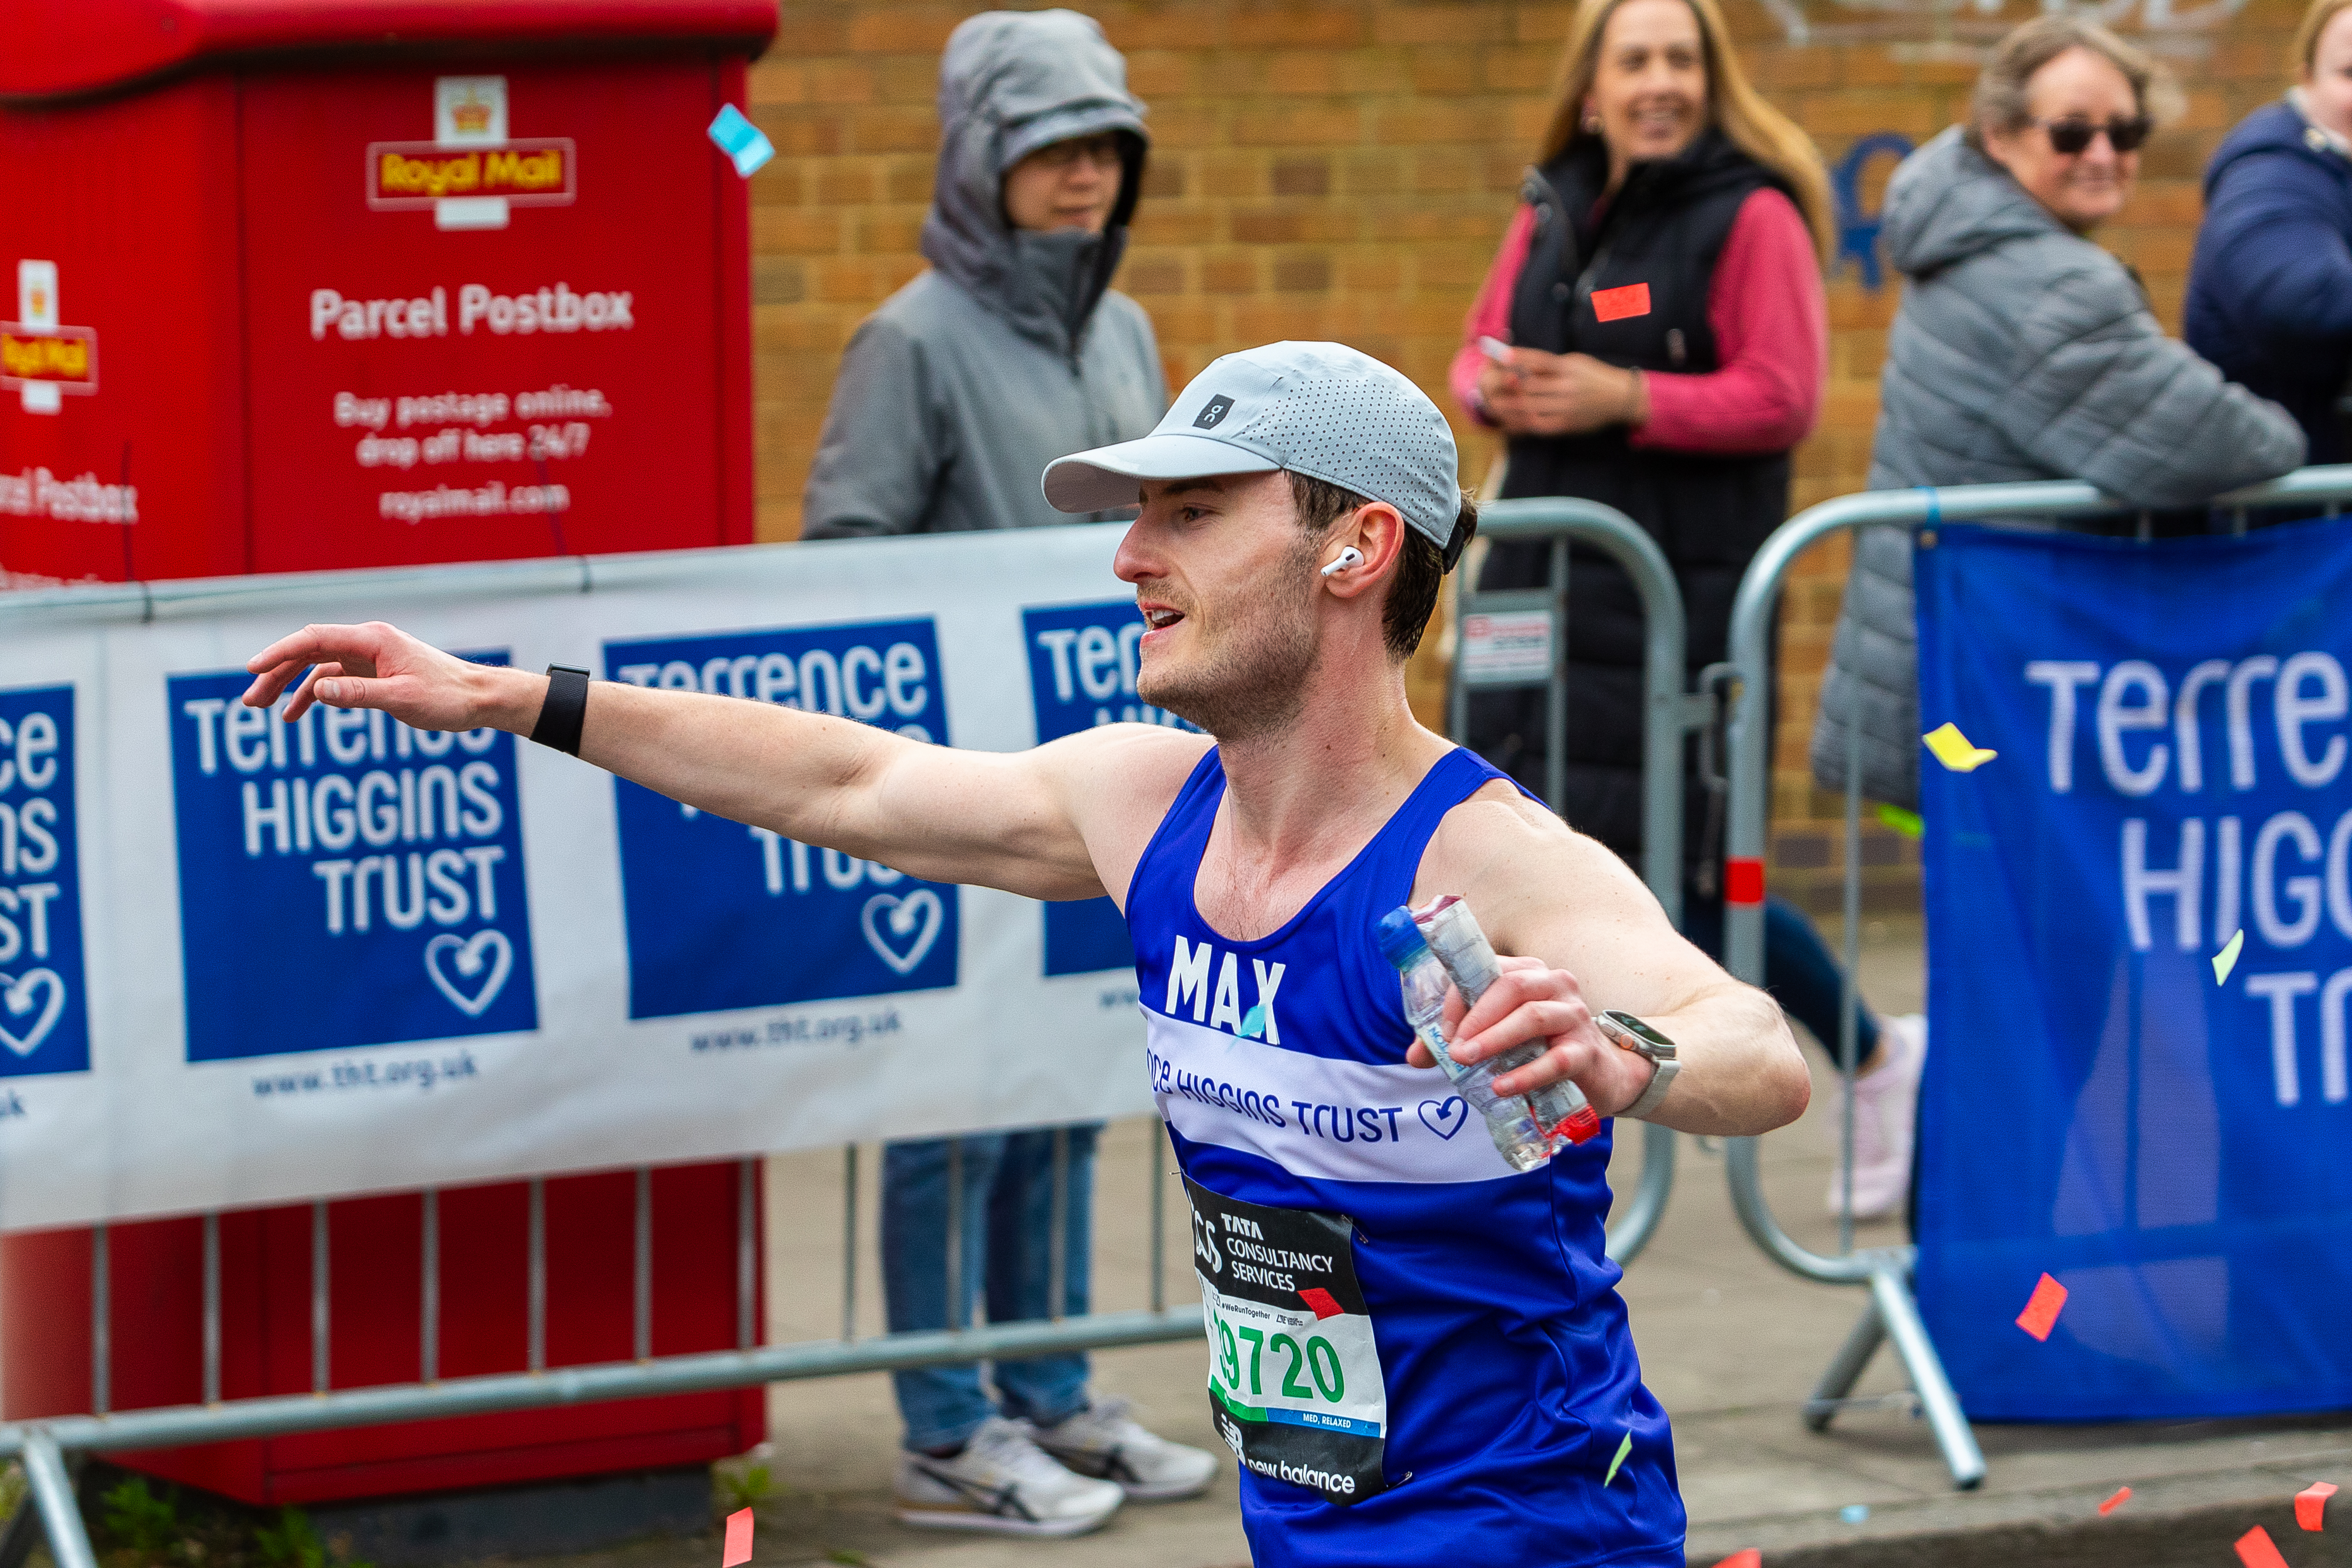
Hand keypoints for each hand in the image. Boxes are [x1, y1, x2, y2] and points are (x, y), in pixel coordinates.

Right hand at [242, 621, 536, 732]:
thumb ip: (359, 694)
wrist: (479, 698)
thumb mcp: (402, 698)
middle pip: (308, 652)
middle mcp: (367, 643)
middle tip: (249, 699)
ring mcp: (368, 657)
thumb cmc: (447, 697)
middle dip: (276, 672)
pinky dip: (313, 694)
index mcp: (372, 639)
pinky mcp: (373, 673)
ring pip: (317, 666)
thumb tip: (317, 690)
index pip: (314, 639)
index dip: (279, 652)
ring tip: (261, 707)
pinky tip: (294, 713)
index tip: (252, 668)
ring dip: (289, 684)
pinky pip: (334, 680)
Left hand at [1404, 954, 1655, 1114]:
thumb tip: (1415, 1055)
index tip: (1440, 1030)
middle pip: (1510, 986)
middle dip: (1474, 1017)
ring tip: (1466, 1061)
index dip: (1459, 997)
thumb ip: (1457, 1040)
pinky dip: (1525, 1074)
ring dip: (1494, 1039)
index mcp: (1528, 972)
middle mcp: (1554, 983)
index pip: (1489, 970)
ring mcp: (1573, 1015)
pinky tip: (1501, 1087)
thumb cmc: (1540, 1048)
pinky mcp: (1586, 1050)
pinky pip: (1555, 1059)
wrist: (1599, 1075)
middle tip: (1452, 1049)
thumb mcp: (1498, 1037)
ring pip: (1532, 1016)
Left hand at [1481, 347, 1643, 437]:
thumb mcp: (1576, 362)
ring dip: (1508, 407)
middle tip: (1487, 385)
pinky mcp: (1566, 424)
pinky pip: (1538, 425)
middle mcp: (1567, 387)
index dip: (1520, 358)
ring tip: (1491, 405)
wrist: (1621, 399)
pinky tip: (1507, 423)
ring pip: (1530, 408)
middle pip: (1530, 386)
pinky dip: (1520, 424)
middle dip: (1506, 386)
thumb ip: (1551, 364)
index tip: (1501, 356)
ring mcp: (1566, 407)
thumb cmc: (1595, 377)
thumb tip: (1521, 363)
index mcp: (1569, 368)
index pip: (1540, 361)